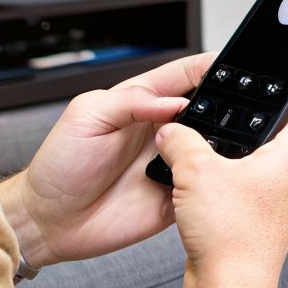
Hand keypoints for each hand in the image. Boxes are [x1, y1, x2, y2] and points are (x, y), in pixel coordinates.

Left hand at [0, 52, 214, 267]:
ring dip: (224, 144)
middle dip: (228, 105)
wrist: (51, 221)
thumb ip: (130, 102)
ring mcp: (171, 164)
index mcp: (143, 103)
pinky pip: (206, 187)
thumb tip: (176, 102)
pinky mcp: (176, 197)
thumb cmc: (60, 166)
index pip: (185, 75)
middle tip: (237, 108)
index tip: (231, 67)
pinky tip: (212, 177)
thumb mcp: (87, 116)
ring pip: (213, 148)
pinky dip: (214, 182)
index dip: (210, 67)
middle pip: (210, 109)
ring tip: (225, 143)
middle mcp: (163, 132)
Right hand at [156, 102, 287, 287]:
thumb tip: (170, 131)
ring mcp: (274, 208)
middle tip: (218, 126)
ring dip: (229, 166)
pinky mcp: (256, 228)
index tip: (264, 97)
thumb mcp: (195, 171)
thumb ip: (180, 141)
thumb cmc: (230, 234)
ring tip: (200, 161)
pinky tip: (195, 196)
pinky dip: (220, 193)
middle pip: (277, 143)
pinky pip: (240, 198)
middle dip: (246, 133)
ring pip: (255, 172)